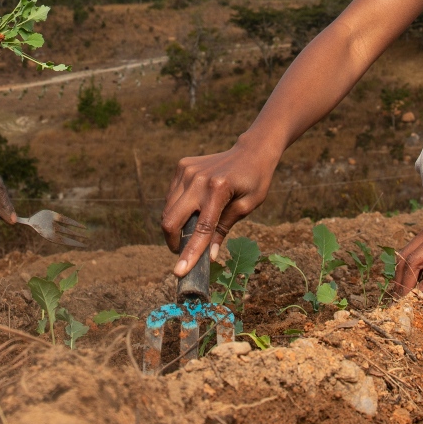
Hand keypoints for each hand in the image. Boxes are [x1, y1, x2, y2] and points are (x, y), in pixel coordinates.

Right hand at [161, 139, 281, 276]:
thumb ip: (224, 230)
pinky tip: (193, 208)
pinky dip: (177, 209)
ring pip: (168, 209)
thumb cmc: (254, 181)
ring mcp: (187, 170)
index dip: (189, 253)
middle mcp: (198, 179)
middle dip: (173, 241)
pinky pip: (171, 196)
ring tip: (192, 229)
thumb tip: (210, 258)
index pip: (200, 229)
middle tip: (182, 252)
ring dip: (175, 226)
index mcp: (218, 189)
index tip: (179, 272)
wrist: (252, 151)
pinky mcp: (182, 166)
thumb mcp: (246, 207)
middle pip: (171, 219)